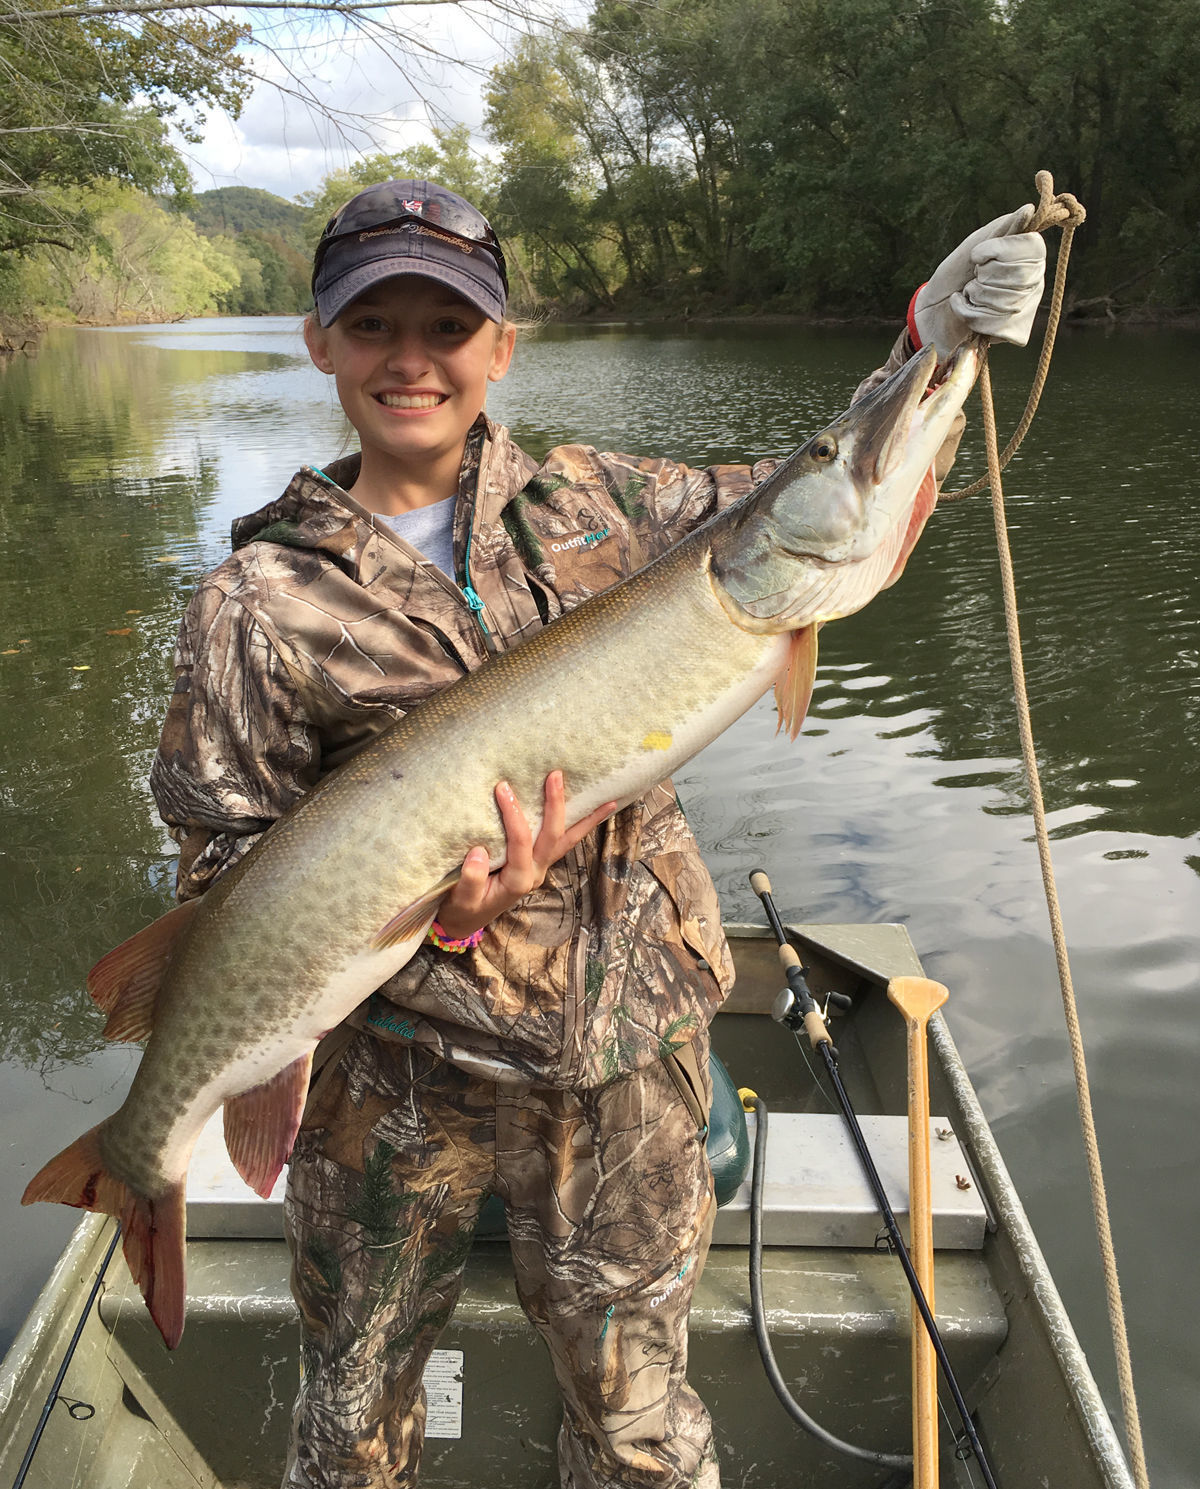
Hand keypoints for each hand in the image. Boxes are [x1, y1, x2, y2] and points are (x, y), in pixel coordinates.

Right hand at [433, 771, 617, 940]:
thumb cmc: (459, 908)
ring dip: (586, 820)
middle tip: (555, 775)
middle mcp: (534, 873)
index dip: (513, 815)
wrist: (463, 921)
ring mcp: (539, 868)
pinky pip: (562, 844)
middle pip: (553, 837)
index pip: (521, 843)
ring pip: (566, 842)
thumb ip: (470, 880)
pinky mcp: (537, 863)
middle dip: (556, 806)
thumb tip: (478, 852)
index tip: (502, 788)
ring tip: (609, 800)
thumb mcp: (459, 900)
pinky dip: (578, 827)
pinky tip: (592, 811)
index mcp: (517, 881)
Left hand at [913, 205, 1046, 362]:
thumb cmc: (955, 274)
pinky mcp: (1008, 334)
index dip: (1000, 251)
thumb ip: (1002, 229)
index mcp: (1030, 257)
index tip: (977, 256)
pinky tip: (964, 309)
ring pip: (1006, 301)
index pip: (1033, 248)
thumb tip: (1028, 210)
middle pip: (1020, 275)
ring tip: (968, 293)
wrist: (931, 308)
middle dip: (985, 275)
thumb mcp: (975, 245)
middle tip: (974, 276)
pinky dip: (968, 313)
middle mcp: (1033, 283)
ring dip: (975, 294)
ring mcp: (1023, 310)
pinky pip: (993, 323)